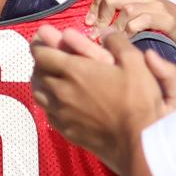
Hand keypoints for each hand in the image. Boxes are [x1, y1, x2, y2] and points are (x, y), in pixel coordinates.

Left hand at [30, 27, 175, 171]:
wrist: (137, 142)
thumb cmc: (138, 100)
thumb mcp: (134, 62)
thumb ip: (117, 42)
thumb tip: (105, 33)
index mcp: (74, 70)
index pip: (41, 54)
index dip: (39, 44)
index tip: (42, 38)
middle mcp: (61, 91)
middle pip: (37, 72)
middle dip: (40, 61)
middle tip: (48, 56)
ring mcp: (61, 113)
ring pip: (38, 93)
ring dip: (40, 82)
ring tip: (49, 77)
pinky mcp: (66, 130)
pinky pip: (47, 112)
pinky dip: (48, 102)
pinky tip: (58, 100)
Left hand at [90, 0, 175, 45]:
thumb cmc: (155, 18)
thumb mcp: (135, 3)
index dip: (94, 4)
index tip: (89, 22)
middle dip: (101, 17)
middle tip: (97, 33)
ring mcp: (154, 4)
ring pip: (124, 10)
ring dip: (114, 28)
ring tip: (110, 39)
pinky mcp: (164, 17)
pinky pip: (140, 22)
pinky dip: (129, 32)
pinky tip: (127, 39)